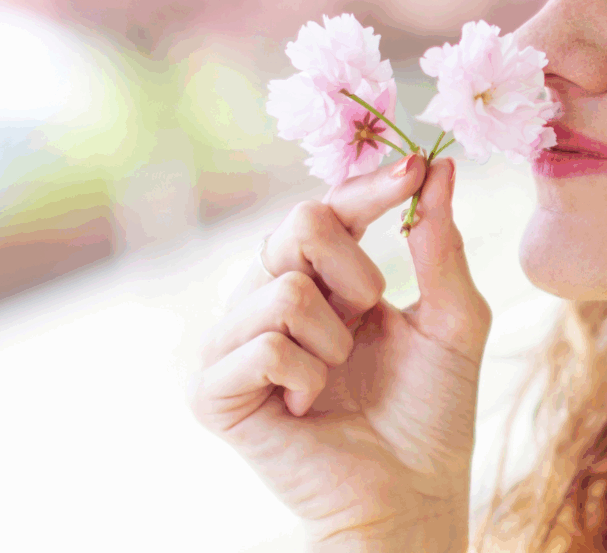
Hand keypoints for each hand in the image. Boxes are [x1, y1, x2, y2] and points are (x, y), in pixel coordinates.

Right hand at [186, 155, 490, 549]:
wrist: (409, 495)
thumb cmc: (428, 412)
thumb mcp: (450, 322)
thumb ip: (439, 246)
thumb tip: (438, 167)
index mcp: (315, 278)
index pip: (328, 209)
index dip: (367, 187)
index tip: (413, 170)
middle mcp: (266, 296)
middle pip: (297, 225)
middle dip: (356, 275)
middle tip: (365, 321)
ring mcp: (234, 341)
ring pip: (284, 291)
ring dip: (333, 342)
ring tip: (332, 378)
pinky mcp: (213, 388)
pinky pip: (262, 346)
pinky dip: (303, 377)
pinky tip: (302, 406)